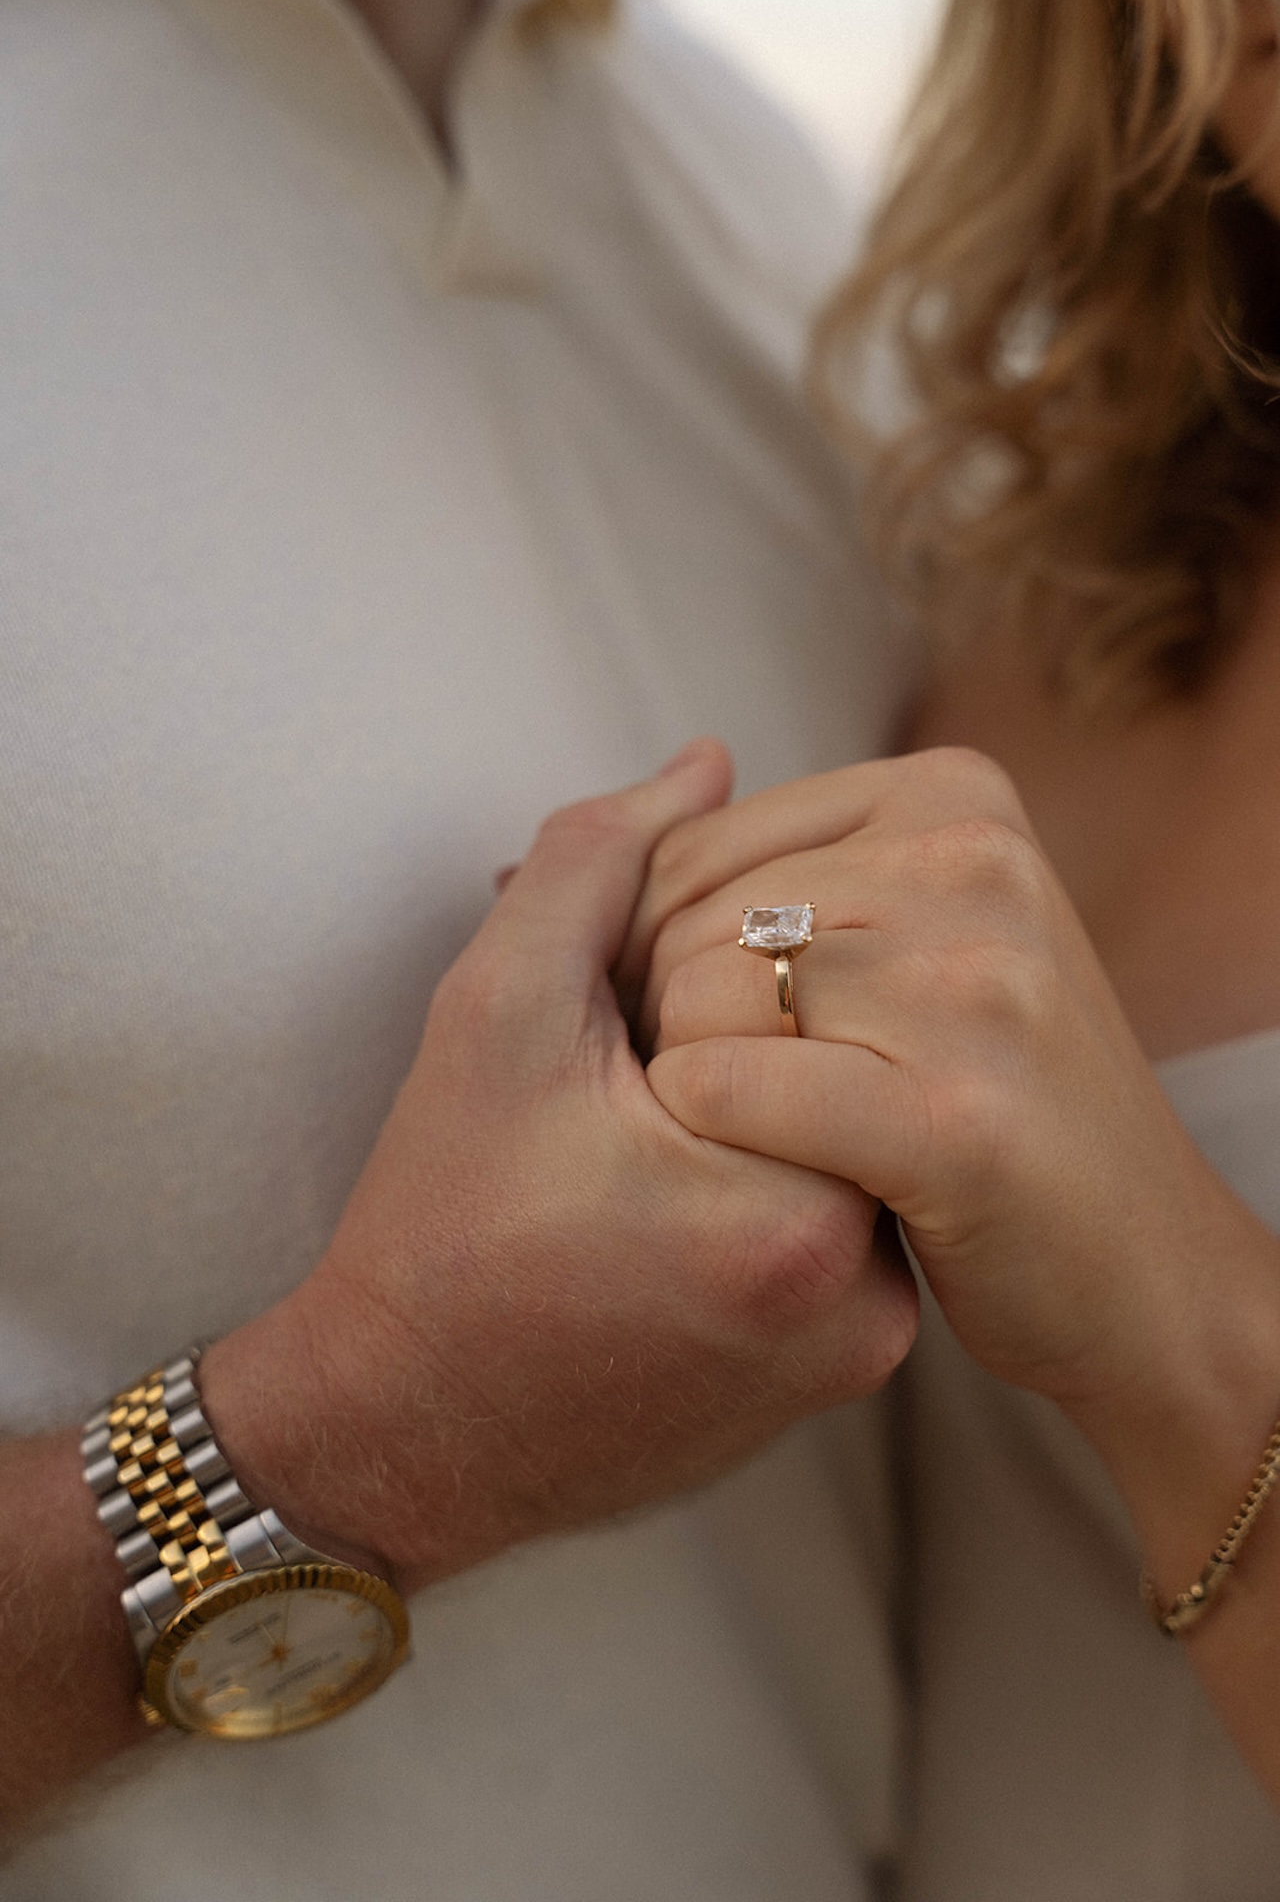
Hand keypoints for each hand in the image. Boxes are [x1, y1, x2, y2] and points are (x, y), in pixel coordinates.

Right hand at [202, 741, 916, 1591]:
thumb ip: (604, 863)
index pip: (815, 988)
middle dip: (742, 1027)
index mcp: (794, 1214)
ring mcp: (864, 1352)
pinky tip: (666, 1199)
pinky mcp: (842, 1378)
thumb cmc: (438, 1225)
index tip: (616, 1041)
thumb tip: (708, 759)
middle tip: (620, 1090)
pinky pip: (842, 1220)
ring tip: (637, 1147)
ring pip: (849, 1135)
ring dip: (763, 1096)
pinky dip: (770, 1175)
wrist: (401, 1430)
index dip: (706, 965)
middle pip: (846, 1062)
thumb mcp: (497, 1013)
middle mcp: (866, 1302)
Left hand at [630, 747, 1279, 1439]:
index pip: (692, 848)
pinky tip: (761, 1175)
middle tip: (723, 1101)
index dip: (645, 956)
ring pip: (696, 1001)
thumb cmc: (995, 1098)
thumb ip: (802, 864)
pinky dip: (709, 1143)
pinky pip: (729, 1090)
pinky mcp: (958, 1118)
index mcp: (955, 796)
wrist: (1147, 1268)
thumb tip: (671, 780)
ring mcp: (976, 987)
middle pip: (688, 923)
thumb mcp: (923, 934)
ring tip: (760, 1138)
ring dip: (687, 1088)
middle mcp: (974, 863)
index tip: (691, 1034)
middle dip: (664, 1023)